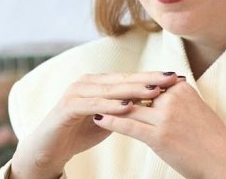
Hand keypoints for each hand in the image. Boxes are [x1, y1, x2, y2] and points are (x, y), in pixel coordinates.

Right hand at [10, 71, 181, 178]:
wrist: (48, 149)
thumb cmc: (80, 133)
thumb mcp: (109, 120)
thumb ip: (127, 110)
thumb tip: (155, 104)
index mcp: (99, 82)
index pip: (131, 78)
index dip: (154, 77)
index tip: (177, 78)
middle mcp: (88, 82)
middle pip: (124, 79)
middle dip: (149, 78)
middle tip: (172, 78)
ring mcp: (76, 91)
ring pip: (110, 90)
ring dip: (134, 90)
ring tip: (155, 90)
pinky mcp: (67, 106)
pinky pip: (93, 105)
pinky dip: (111, 105)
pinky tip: (128, 106)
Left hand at [92, 80, 225, 178]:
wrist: (223, 162)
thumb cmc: (210, 138)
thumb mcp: (195, 108)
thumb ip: (175, 98)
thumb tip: (156, 94)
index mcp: (181, 89)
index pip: (148, 84)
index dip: (130, 86)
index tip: (113, 84)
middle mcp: (173, 98)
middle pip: (137, 94)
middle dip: (117, 95)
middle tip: (97, 92)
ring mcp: (166, 116)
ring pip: (129, 108)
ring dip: (108, 105)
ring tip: (91, 103)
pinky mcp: (159, 136)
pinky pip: (129, 126)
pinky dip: (111, 121)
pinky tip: (98, 118)